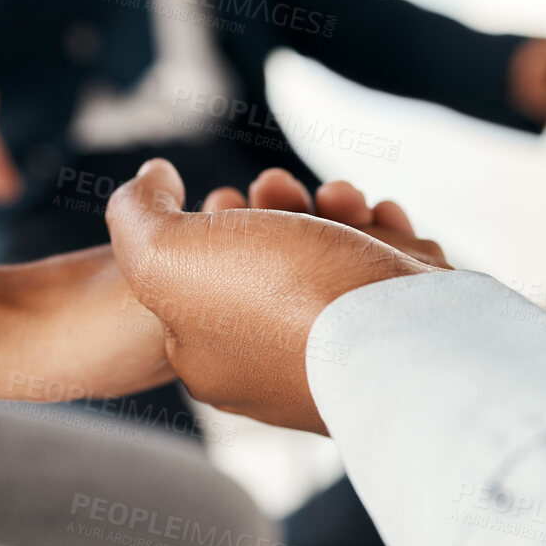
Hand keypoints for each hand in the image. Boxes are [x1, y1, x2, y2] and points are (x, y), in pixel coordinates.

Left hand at [106, 162, 443, 433]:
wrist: (409, 341)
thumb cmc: (283, 299)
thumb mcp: (164, 252)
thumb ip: (136, 214)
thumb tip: (151, 181)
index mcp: (211, 358)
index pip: (195, 279)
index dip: (208, 224)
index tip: (228, 202)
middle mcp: (273, 364)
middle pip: (263, 262)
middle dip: (273, 207)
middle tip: (280, 187)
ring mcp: (342, 353)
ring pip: (327, 259)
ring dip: (332, 210)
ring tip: (343, 197)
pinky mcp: (399, 335)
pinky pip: (382, 272)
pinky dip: (382, 232)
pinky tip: (382, 218)